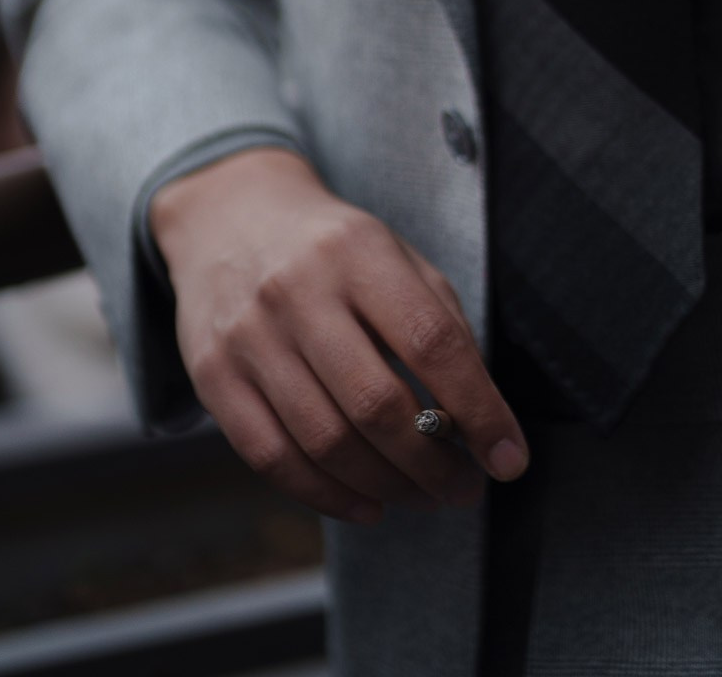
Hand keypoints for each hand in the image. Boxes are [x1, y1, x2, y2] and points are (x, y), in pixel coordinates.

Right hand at [149, 147, 527, 524]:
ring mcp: (249, 336)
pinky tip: (366, 504)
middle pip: (375, 403)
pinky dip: (327, 496)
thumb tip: (482, 420)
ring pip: (325, 441)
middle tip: (464, 488)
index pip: (431, 341)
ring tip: (424, 496)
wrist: (231, 216)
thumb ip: (440, 325)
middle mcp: (298, 291)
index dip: (478, 409)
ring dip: (387, 487)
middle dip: (432, 463)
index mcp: (359, 252)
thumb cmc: (336, 250)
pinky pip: (272, 458)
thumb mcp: (396, 256)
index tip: (508, 458)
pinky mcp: (213, 376)